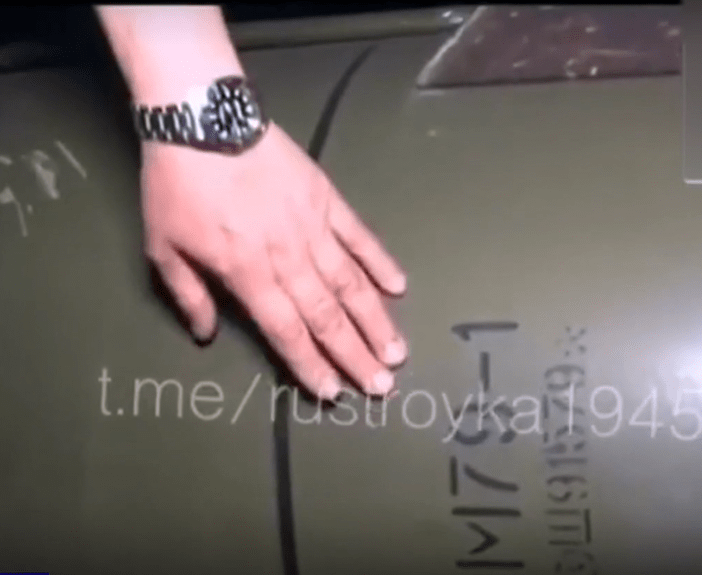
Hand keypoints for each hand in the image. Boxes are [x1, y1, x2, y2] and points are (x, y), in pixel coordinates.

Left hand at [141, 123, 406, 398]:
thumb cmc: (177, 186)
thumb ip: (188, 294)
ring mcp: (314, 228)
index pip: (286, 331)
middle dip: (356, 355)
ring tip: (397, 352)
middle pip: (327, 316)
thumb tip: (206, 336)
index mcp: (247, 274)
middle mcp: (288, 258)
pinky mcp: (328, 201)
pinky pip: (360, 237)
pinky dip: (380, 262)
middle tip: (383, 386)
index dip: (311, 364)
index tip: (333, 393)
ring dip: (376, 321)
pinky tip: (399, 287)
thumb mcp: (163, 246)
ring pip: (351, 284)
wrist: (205, 121)